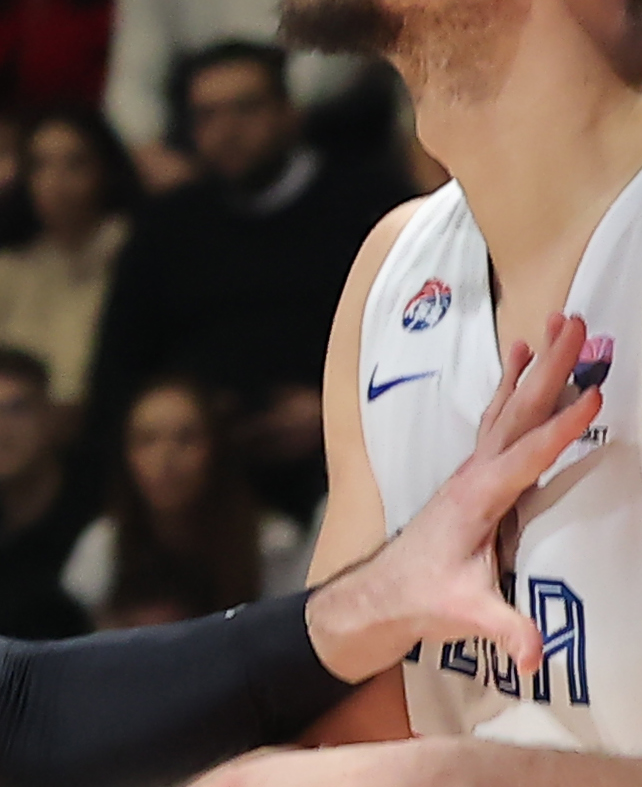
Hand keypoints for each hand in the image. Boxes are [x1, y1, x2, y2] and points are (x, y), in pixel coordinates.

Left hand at [309, 308, 606, 680]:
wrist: (382, 594)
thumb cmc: (423, 598)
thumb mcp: (466, 615)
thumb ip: (505, 629)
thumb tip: (535, 655)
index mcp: (479, 497)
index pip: (528, 455)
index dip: (561, 427)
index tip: (594, 396)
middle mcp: (474, 472)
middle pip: (518, 411)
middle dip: (550, 367)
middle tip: (575, 322)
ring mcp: (474, 469)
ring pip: (510, 406)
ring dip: (536, 365)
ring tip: (558, 323)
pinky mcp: (477, 474)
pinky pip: (501, 418)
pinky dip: (516, 385)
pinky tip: (523, 355)